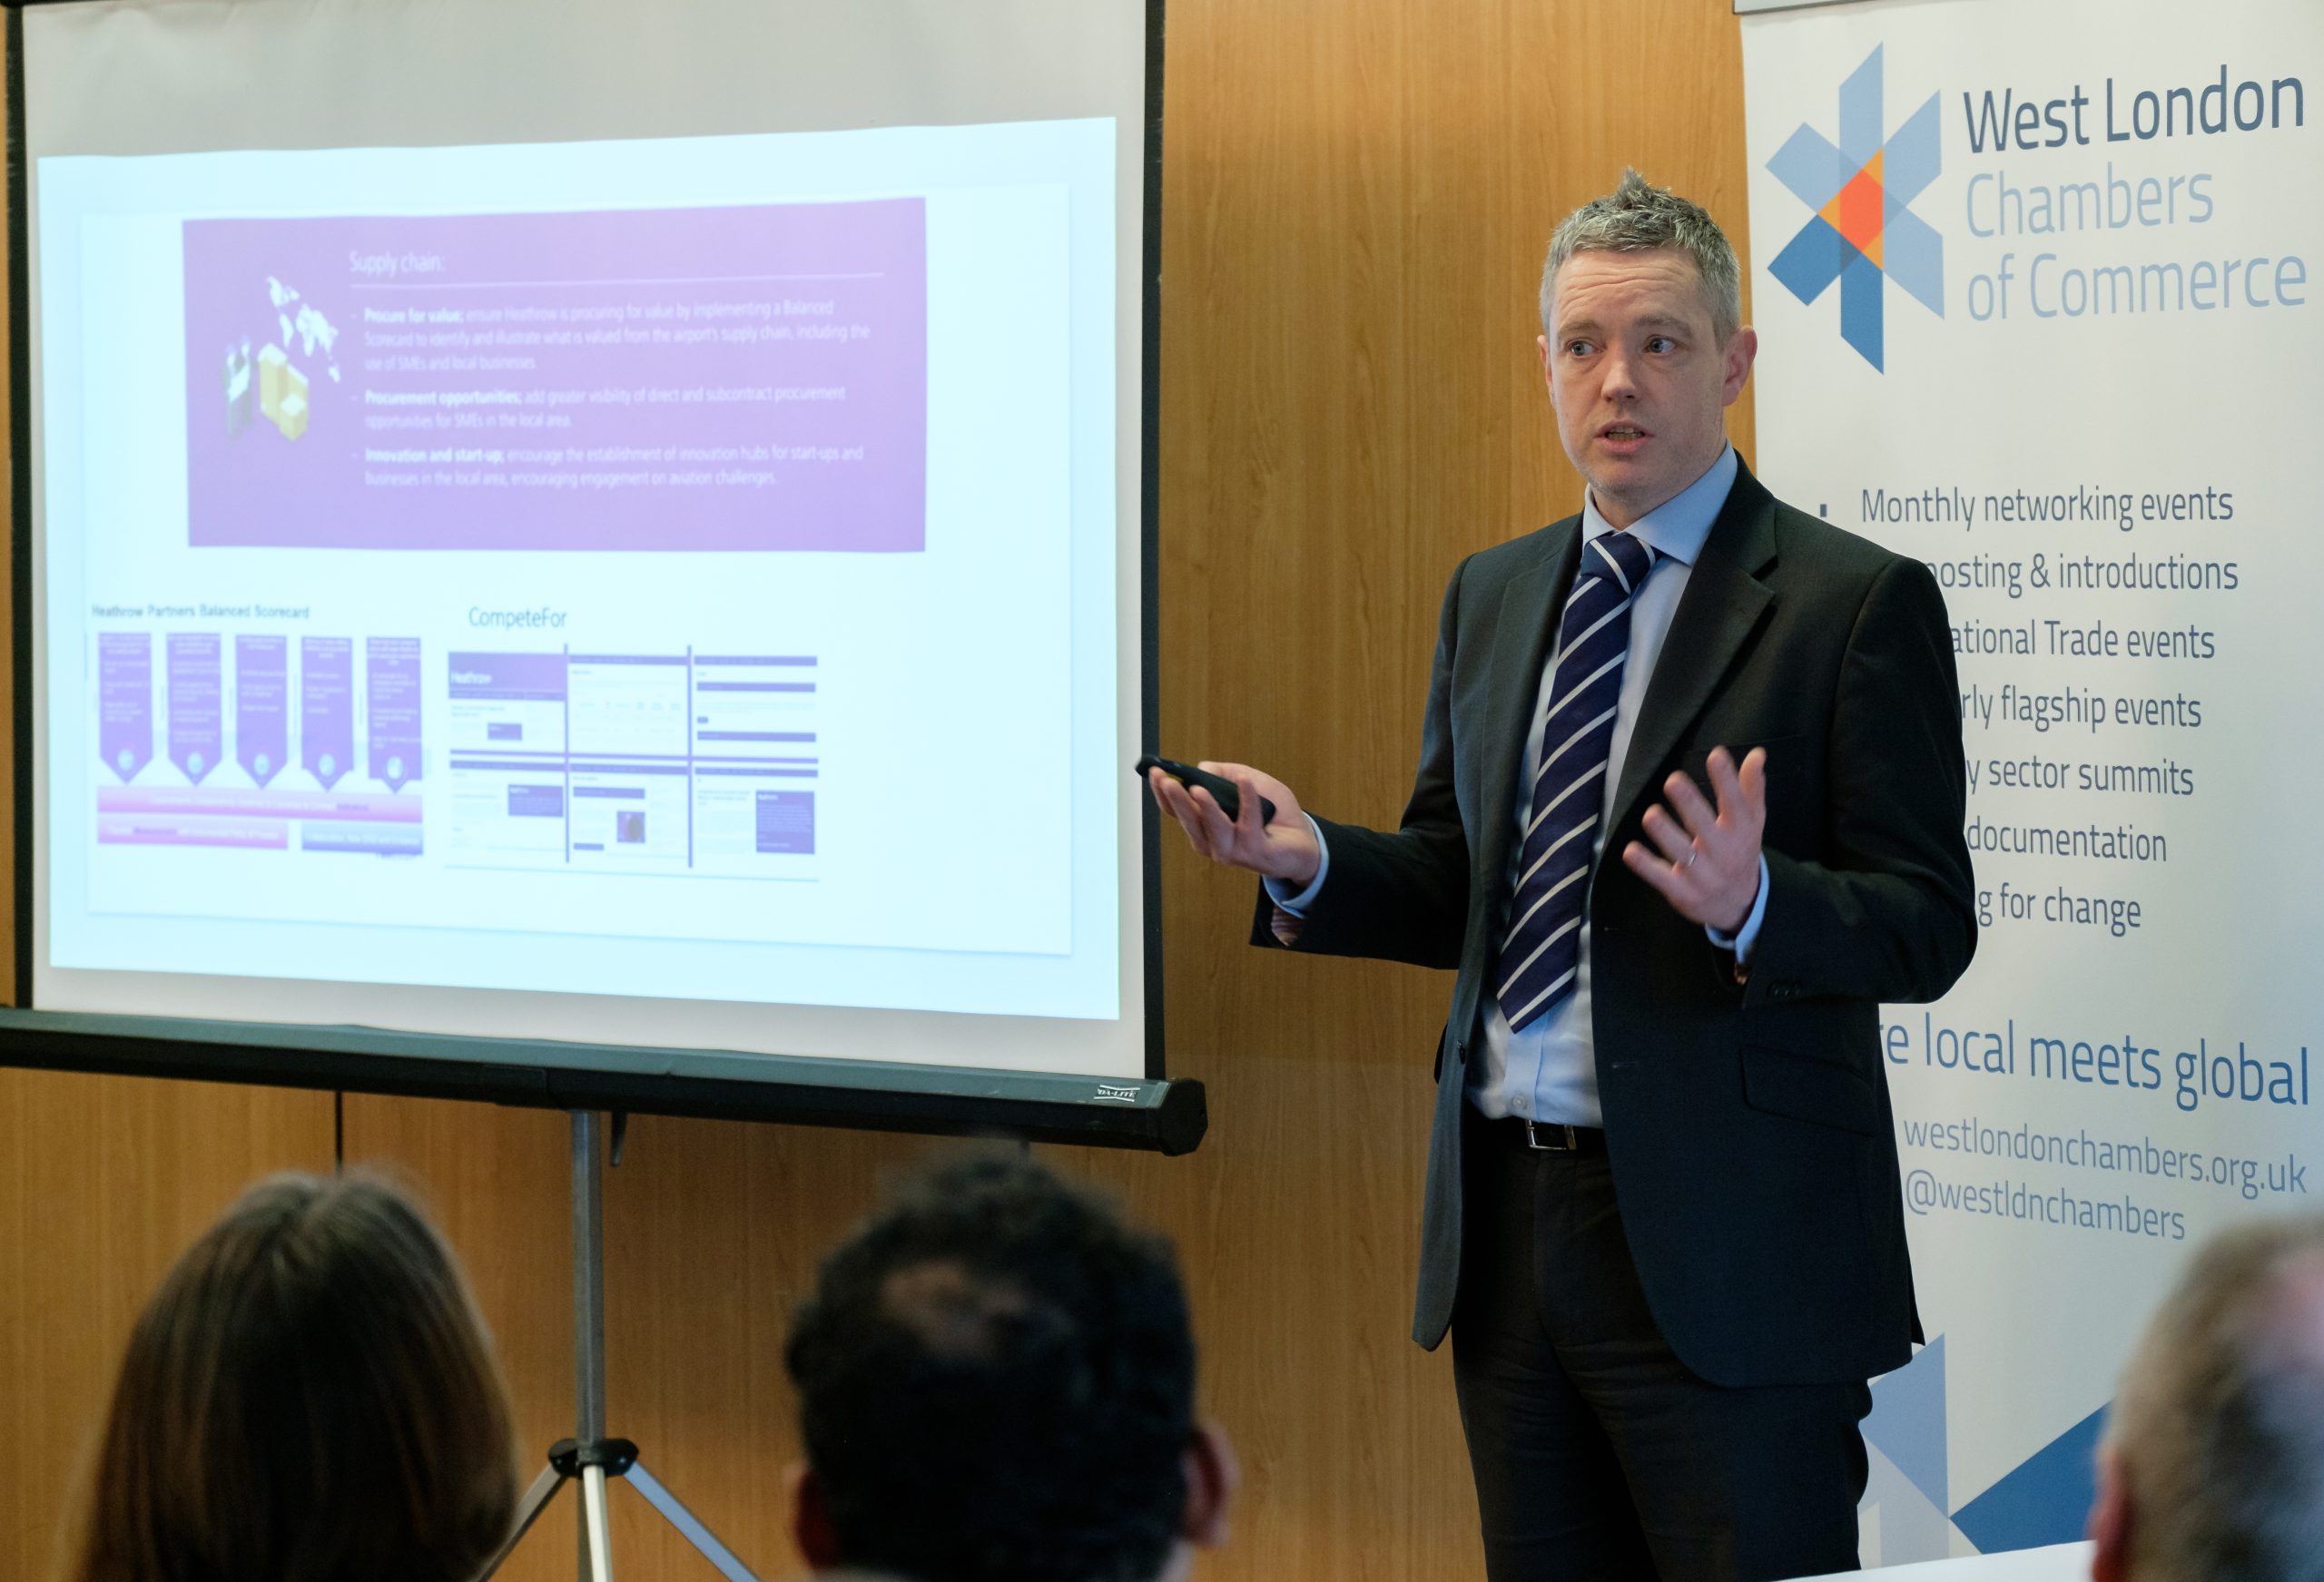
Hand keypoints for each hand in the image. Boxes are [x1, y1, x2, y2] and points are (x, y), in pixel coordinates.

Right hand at [1148, 761, 1319, 886]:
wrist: (1304, 841)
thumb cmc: (1273, 813)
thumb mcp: (1248, 782)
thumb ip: (1225, 774)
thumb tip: (1202, 767)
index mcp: (1205, 827)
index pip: (1176, 812)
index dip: (1163, 794)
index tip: (1155, 773)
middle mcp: (1212, 843)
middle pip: (1189, 822)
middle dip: (1176, 800)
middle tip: (1166, 780)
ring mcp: (1232, 852)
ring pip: (1213, 830)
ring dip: (1205, 808)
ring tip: (1198, 788)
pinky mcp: (1255, 854)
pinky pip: (1249, 824)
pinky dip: (1247, 801)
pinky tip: (1245, 782)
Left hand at [1620, 745, 1764, 932]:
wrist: (1740, 905)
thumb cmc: (1741, 852)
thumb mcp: (1752, 822)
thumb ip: (1752, 788)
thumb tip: (1757, 754)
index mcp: (1740, 831)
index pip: (1735, 802)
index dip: (1726, 779)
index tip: (1716, 755)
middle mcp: (1723, 851)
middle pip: (1705, 825)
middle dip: (1689, 804)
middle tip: (1673, 781)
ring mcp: (1702, 873)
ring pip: (1681, 852)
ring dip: (1665, 833)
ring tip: (1651, 814)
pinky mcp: (1682, 891)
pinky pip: (1661, 877)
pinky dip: (1645, 865)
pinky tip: (1631, 850)